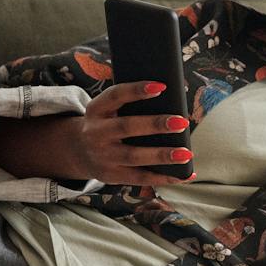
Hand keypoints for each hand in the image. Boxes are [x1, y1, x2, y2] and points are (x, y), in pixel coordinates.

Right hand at [62, 81, 192, 187]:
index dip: (136, 90)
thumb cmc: (107, 123)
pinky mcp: (111, 175)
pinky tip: (182, 175)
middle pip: (126, 127)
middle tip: (182, 122)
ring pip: (134, 156)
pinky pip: (139, 178)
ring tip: (186, 153)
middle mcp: (95, 132)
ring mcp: (102, 156)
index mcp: (96, 110)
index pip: (115, 95)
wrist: (79, 151)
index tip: (161, 86)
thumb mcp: (108, 110)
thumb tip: (171, 103)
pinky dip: (163, 178)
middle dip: (155, 124)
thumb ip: (130, 105)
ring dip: (162, 155)